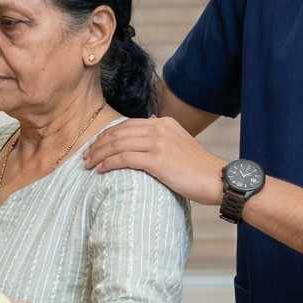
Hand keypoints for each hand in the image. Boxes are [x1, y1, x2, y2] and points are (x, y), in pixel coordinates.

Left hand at [82, 116, 223, 205]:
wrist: (217, 179)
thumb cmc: (198, 168)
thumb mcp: (180, 144)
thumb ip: (162, 137)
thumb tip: (145, 132)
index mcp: (163, 123)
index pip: (126, 125)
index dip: (107, 135)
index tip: (95, 146)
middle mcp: (159, 128)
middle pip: (118, 133)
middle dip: (98, 145)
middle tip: (85, 157)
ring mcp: (157, 143)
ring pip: (117, 145)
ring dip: (98, 155)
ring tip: (88, 165)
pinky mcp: (156, 160)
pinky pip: (124, 158)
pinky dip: (108, 163)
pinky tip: (100, 170)